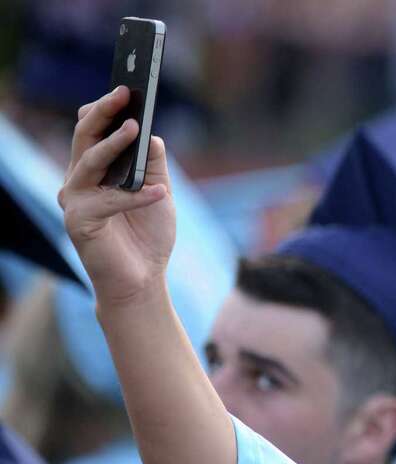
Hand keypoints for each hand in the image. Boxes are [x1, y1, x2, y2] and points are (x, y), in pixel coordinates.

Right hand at [59, 85, 175, 306]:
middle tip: (123, 94)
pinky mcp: (79, 222)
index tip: (127, 90)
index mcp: (95, 171)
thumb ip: (153, 164)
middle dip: (103, 112)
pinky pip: (109, 201)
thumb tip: (151, 132)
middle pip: (84, 137)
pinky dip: (136, 196)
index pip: (92, 131)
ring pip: (89, 161)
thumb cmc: (148, 236)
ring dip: (113, 144)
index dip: (106, 109)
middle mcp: (78, 181)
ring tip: (135, 128)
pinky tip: (160, 194)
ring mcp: (75, 201)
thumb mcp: (159, 193)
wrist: (142, 281)